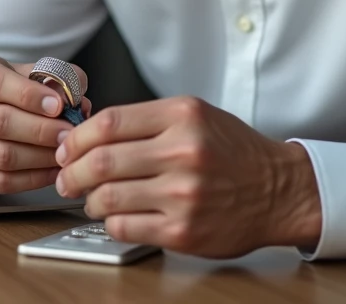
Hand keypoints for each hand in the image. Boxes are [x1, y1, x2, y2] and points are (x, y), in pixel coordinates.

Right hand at [0, 55, 90, 193]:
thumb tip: (78, 98)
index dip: (31, 96)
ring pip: (3, 156)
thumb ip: (56, 78)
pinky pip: (2, 181)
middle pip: (2, 123)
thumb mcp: (27, 74)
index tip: (59, 105)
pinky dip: (33, 179)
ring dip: (41, 157)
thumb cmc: (7, 92)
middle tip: (69, 135)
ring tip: (64, 153)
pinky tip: (53, 170)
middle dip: (42, 131)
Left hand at [54, 97, 320, 257]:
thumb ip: (147, 122)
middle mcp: (183, 152)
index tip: (67, 148)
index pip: (109, 122)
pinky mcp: (183, 230)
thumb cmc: (233, 152)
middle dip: (72, 172)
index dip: (77, 138)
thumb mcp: (196, 116)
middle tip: (66, 178)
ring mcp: (183, 194)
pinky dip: (110, 222)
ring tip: (92, 199)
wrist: (278, 190)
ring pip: (107, 197)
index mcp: (183, 116)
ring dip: (89, 200)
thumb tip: (89, 135)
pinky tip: (118, 216)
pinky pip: (124, 227)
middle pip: (101, 161)